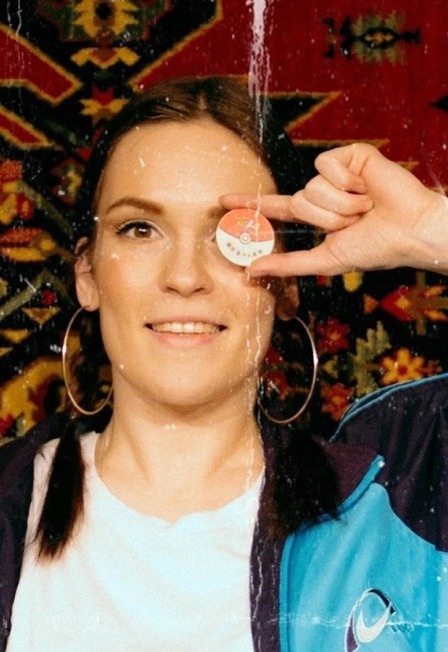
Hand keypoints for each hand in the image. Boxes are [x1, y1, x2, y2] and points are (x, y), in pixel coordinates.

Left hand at [221, 143, 447, 276]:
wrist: (410, 230)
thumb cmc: (375, 248)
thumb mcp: (327, 259)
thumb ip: (288, 265)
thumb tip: (249, 271)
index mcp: (316, 216)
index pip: (276, 208)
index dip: (250, 204)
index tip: (222, 201)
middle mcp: (322, 192)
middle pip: (299, 203)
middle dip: (328, 219)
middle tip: (356, 222)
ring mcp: (335, 173)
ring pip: (313, 187)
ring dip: (341, 204)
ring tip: (366, 207)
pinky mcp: (349, 156)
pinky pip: (327, 166)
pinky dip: (348, 182)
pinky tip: (367, 187)